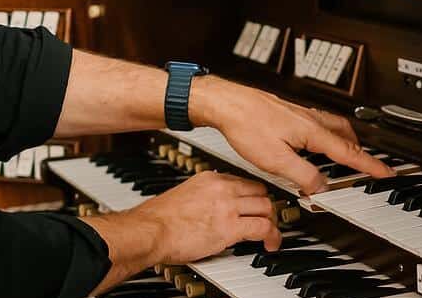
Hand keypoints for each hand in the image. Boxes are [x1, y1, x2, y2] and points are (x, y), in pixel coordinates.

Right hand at [135, 171, 280, 263]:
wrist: (149, 231)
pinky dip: (272, 236)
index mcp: (210, 178)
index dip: (255, 196)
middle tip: (268, 220)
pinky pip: (263, 228)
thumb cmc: (158, 219)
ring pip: (266, 208)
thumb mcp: (184, 195)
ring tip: (272, 234)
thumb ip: (202, 196)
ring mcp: (227, 206)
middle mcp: (222, 188)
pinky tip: (270, 243)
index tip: (257, 205)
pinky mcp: (230, 227)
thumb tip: (210, 208)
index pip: (245, 182)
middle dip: (268, 208)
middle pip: (261, 192)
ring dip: (272, 222)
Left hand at [191, 76, 394, 194]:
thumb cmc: (246, 126)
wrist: (228, 103)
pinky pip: (319, 123)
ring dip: (346, 141)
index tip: (386, 172)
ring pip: (334, 126)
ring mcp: (301, 114)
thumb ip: (302, 175)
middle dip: (361, 152)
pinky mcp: (289, 112)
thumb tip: (321, 188)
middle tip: (369, 165)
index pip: (349, 153)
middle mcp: (311, 120)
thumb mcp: (275, 161)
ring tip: (347, 154)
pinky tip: (316, 139)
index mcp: (313, 132)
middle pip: (347, 136)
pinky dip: (328, 133)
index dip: (370, 165)